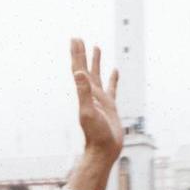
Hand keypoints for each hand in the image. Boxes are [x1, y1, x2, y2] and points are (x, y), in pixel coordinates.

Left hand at [70, 39, 121, 164]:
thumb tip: (78, 72)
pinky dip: (113, 79)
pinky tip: (114, 71)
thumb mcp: (89, 111)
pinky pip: (112, 88)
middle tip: (79, 39)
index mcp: (85, 93)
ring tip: (96, 47)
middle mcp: (92, 94)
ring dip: (96, 62)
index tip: (75, 39)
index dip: (76, 54)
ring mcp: (101, 100)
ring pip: (98, 76)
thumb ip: (83, 92)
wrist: (104, 150)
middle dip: (82, 54)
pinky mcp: (111, 106)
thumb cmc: (96, 135)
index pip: (79, 69)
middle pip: (86, 69)